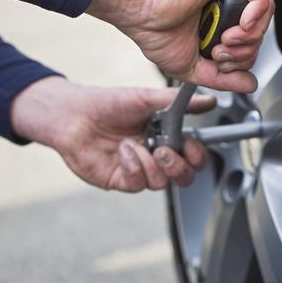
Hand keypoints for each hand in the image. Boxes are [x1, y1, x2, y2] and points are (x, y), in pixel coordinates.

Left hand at [10, 76, 215, 191]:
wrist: (72, 115)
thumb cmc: (108, 104)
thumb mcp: (147, 98)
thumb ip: (179, 102)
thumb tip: (209, 99)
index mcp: (167, 136)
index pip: (193, 156)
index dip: (197, 155)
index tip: (191, 145)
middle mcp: (156, 155)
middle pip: (184, 176)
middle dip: (179, 167)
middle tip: (164, 151)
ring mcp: (139, 170)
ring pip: (162, 183)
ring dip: (150, 164)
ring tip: (134, 144)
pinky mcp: (121, 180)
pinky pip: (138, 184)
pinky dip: (133, 166)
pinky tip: (122, 151)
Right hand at [87, 0, 274, 92]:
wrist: (142, 13)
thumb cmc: (156, 32)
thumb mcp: (196, 67)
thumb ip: (225, 78)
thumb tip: (251, 85)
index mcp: (220, 18)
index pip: (252, 38)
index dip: (244, 56)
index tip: (220, 61)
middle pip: (261, 26)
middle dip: (247, 49)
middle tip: (221, 53)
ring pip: (265, 9)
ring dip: (250, 34)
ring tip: (226, 40)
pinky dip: (257, 11)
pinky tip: (241, 24)